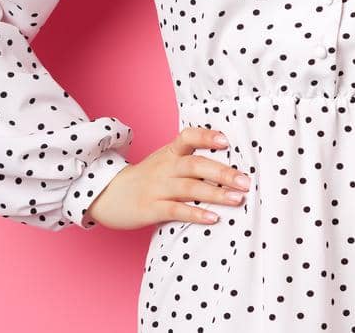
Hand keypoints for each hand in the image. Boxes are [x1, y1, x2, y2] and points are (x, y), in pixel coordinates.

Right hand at [84, 126, 250, 229]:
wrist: (108, 194)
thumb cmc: (146, 178)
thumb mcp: (164, 161)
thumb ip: (189, 160)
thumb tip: (229, 167)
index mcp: (169, 152)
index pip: (188, 137)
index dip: (207, 137)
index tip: (226, 142)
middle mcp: (165, 167)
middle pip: (196, 165)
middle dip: (223, 173)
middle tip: (246, 181)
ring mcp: (157, 188)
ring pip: (189, 187)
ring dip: (216, 194)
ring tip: (238, 199)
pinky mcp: (150, 208)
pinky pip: (176, 210)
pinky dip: (196, 213)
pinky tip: (213, 218)